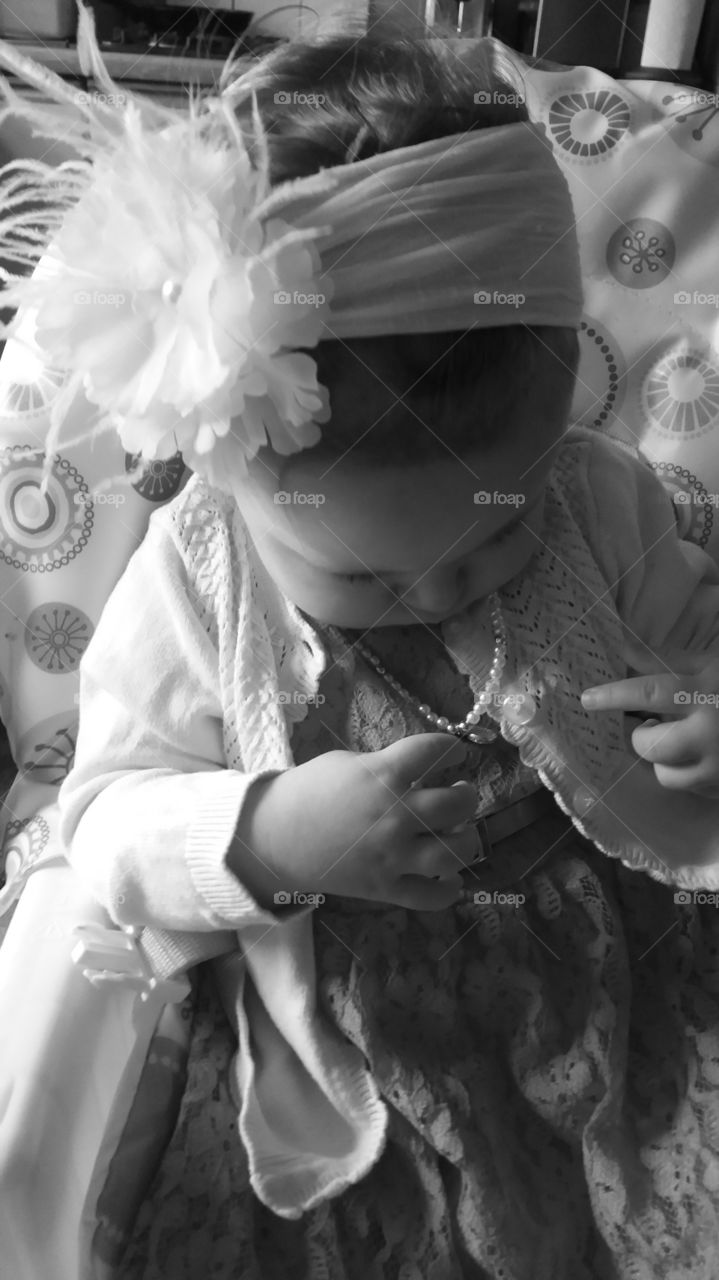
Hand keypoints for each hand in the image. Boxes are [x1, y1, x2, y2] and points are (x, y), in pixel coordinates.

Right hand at [231, 733, 481, 910]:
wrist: (273, 837)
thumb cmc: (308, 792)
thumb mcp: (348, 763)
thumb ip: (387, 766)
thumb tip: (422, 772)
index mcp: (383, 774)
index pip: (436, 751)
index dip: (454, 749)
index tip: (457, 752)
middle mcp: (395, 814)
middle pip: (457, 804)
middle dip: (468, 796)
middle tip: (463, 793)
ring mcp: (393, 854)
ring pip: (454, 852)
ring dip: (467, 840)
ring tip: (461, 832)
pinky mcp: (385, 887)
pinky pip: (430, 896)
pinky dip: (448, 891)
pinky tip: (450, 880)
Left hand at [581, 639, 718, 796]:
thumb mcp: (714, 665)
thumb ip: (674, 660)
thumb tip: (625, 650)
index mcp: (707, 691)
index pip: (650, 692)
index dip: (614, 695)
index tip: (586, 699)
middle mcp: (711, 731)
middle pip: (650, 746)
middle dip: (641, 737)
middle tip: (647, 726)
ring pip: (667, 775)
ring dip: (664, 760)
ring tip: (679, 744)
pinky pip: (693, 788)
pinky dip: (689, 774)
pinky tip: (703, 756)